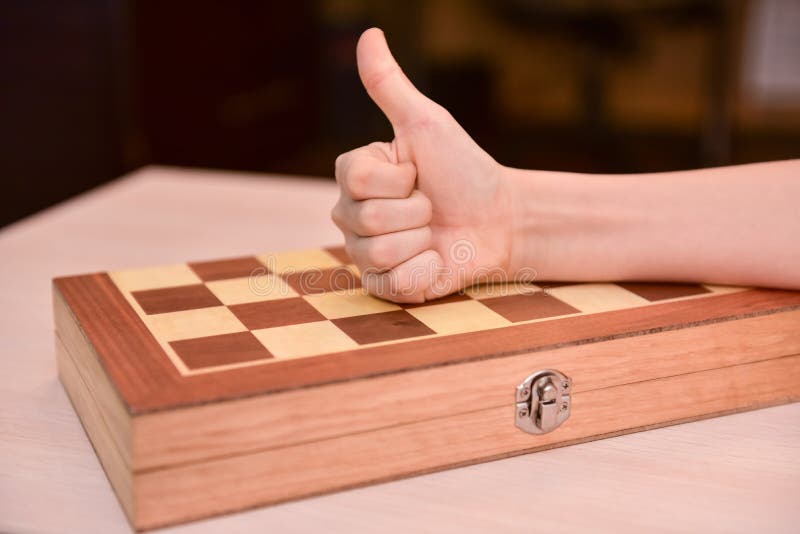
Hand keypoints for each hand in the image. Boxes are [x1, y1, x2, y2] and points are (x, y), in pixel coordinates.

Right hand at [332, 28, 514, 302]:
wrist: (499, 220)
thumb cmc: (464, 170)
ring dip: (421, 241)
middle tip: (432, 207)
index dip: (400, 179)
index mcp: (355, 178)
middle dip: (416, 211)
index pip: (357, 181)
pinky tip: (436, 260)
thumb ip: (391, 86)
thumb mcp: (427, 125)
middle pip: (366, 220)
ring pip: (378, 254)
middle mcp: (352, 216)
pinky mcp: (386, 288)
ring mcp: (366, 255)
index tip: (419, 174)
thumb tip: (367, 33)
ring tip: (433, 232)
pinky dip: (426, 272)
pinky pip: (393, 285)